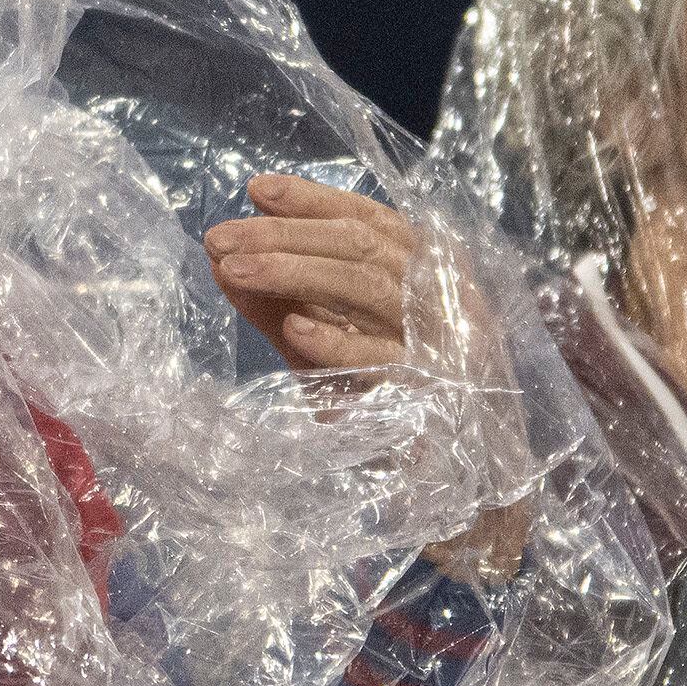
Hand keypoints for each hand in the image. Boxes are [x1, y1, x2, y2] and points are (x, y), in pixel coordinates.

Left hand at [203, 176, 528, 580]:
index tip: (256, 190)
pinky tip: (293, 330)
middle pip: (362, 246)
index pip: (370, 219)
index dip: (314, 200)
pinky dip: (339, 342)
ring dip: (297, 274)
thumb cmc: (394, 407)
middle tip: (220, 238)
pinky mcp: (443, 393)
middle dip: (285, 236)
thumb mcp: (328, 348)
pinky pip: (388, 359)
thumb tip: (219, 260)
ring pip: (370, 286)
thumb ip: (282, 303)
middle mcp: (445, 296)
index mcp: (428, 272)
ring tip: (235, 271)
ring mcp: (449, 342)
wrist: (466, 495)